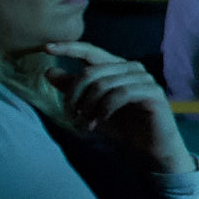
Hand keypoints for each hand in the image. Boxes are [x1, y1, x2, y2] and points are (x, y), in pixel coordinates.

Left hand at [43, 41, 195, 173]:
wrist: (149, 150)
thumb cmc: (122, 127)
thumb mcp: (90, 108)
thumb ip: (73, 90)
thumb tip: (49, 72)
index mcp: (116, 67)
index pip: (91, 51)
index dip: (69, 48)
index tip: (45, 48)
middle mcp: (131, 68)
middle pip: (90, 72)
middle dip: (74, 95)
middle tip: (70, 116)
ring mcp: (144, 79)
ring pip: (103, 84)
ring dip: (88, 106)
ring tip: (85, 124)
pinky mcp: (153, 92)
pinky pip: (120, 94)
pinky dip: (104, 109)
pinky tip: (99, 121)